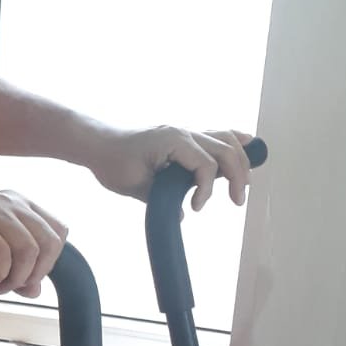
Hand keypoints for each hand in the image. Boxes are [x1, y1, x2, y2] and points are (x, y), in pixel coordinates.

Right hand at [0, 190, 67, 298]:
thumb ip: (15, 270)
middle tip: (11, 286)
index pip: (59, 232)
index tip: (27, 279)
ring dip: (15, 277)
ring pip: (27, 249)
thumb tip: (35, 290)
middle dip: (34, 274)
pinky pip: (0, 252)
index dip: (49, 263)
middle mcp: (8, 201)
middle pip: (48, 242)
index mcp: (19, 204)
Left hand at [83, 125, 253, 211]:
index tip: (196, 208)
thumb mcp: (134, 186)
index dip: (206, 190)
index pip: (205, 165)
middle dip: (237, 175)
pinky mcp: (182, 136)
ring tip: (246, 181)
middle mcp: (183, 132)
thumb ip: (162, 199)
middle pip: (224, 149)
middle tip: (238, 201)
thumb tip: (184, 214)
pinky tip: (248, 144)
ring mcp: (184, 131)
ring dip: (240, 158)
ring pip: (224, 138)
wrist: (97, 143)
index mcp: (172, 141)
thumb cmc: (111, 162)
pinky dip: (232, 141)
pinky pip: (214, 134)